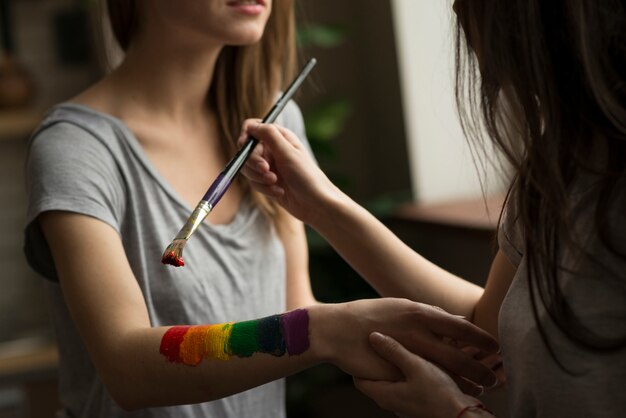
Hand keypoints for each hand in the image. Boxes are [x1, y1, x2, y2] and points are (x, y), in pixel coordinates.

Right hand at [238, 120, 341, 224]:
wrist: (315, 204)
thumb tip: (252, 125)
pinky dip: (264, 189)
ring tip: (275, 183)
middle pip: (247, 150)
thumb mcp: (287, 152)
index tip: (244, 146)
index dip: (246, 136)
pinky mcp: (267, 182)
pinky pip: (254, 183)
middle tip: (266, 170)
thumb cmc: (306, 176)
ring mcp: (269, 166)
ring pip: (248, 168)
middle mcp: (272, 150)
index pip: (253, 128)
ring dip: (259, 177)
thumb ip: (268, 135)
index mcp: (279, 137)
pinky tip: (279, 192)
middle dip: (254, 162)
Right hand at [315, 299, 498, 387]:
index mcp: (420, 313)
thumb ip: (432, 316)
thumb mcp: (404, 307)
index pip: (461, 328)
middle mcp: (416, 333)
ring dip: (465, 382)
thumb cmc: (372, 315)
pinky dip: (442, 389)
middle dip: (480, 369)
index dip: (482, 338)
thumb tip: (458, 320)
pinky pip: (425, 383)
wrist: (339, 329)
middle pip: (458, 356)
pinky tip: (453, 394)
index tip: (497, 347)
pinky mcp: (396, 371)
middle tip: (494, 377)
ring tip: (480, 389)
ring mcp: (406, 354)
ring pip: (444, 373)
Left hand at [354, 333, 493, 417]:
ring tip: (396, 344)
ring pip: (390, 377)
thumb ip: (394, 351)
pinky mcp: (416, 399)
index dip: (358, 360)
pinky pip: (404, 381)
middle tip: (376, 340)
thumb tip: (373, 336)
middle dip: (375, 358)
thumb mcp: (415, 367)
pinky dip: (405, 368)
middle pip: (374, 376)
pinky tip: (415, 355)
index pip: (358, 378)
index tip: (361, 344)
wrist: (462, 414)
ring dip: (392, 362)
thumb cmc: (438, 394)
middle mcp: (390, 399)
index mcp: (384, 393)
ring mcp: (403, 401)